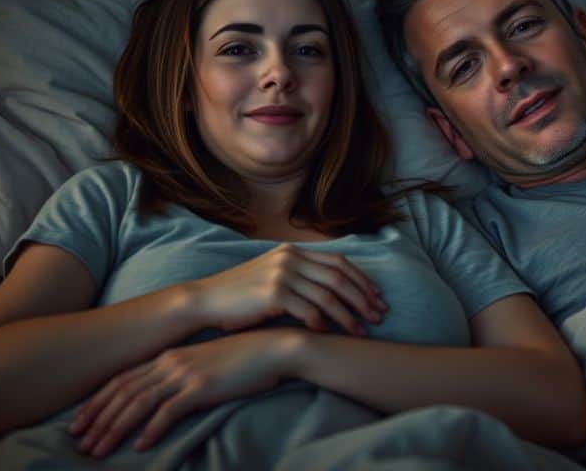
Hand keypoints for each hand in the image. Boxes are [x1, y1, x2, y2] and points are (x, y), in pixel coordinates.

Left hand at [67, 329, 306, 455]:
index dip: (97, 401)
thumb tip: (166, 400)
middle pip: (123, 392)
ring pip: (138, 403)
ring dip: (115, 428)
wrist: (274, 348)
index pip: (122, 379)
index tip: (79, 421)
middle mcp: (170, 362)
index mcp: (168, 356)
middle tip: (77, 441)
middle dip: (97, 418)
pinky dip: (151, 430)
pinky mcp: (202, 387)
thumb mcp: (205, 364)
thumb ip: (183, 378)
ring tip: (98, 450)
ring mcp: (185, 374)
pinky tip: (140, 446)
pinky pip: (169, 411)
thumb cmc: (243, 358)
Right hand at [188, 243, 385, 335]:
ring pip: (328, 296)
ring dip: (348, 316)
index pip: (340, 262)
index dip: (362, 280)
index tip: (377, 297)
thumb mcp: (273, 274)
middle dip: (363, 298)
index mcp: (294, 251)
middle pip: (339, 278)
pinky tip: (329, 334)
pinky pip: (308, 310)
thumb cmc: (241, 294)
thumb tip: (332, 290)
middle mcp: (291, 258)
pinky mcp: (273, 294)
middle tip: (379, 316)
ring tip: (361, 331)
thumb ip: (300, 276)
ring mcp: (282, 274)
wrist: (206, 300)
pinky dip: (322, 323)